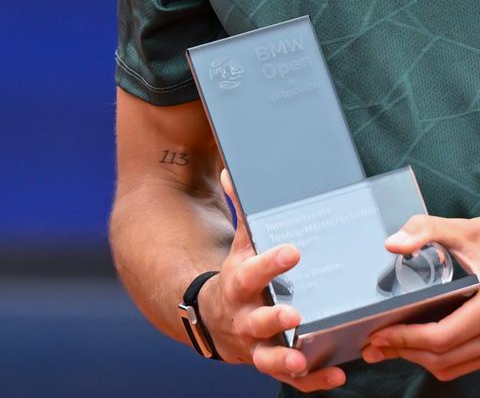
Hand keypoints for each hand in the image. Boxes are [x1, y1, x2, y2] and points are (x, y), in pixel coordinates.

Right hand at [197, 171, 346, 390]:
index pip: (252, 271)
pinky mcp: (269, 363)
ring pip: (267, 357)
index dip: (270, 263)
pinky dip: (313, 381)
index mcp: (238, 283)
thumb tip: (231, 172)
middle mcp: (244, 316)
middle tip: (295, 313)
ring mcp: (256, 344)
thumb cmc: (237, 278)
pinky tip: (335, 376)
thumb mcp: (238, 247)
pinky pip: (292, 380)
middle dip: (274, 319)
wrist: (213, 319)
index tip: (292, 252)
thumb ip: (242, 212)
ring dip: (284, 360)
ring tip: (301, 358)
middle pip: (256, 319)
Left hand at [363, 215, 479, 379]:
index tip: (378, 335)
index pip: (442, 336)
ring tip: (388, 347)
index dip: (406, 338)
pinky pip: (462, 364)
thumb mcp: (456, 231)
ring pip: (452, 366)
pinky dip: (437, 360)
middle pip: (444, 358)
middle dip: (405, 352)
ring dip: (418, 359)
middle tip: (373, 346)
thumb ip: (424, 231)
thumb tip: (392, 244)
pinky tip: (414, 345)